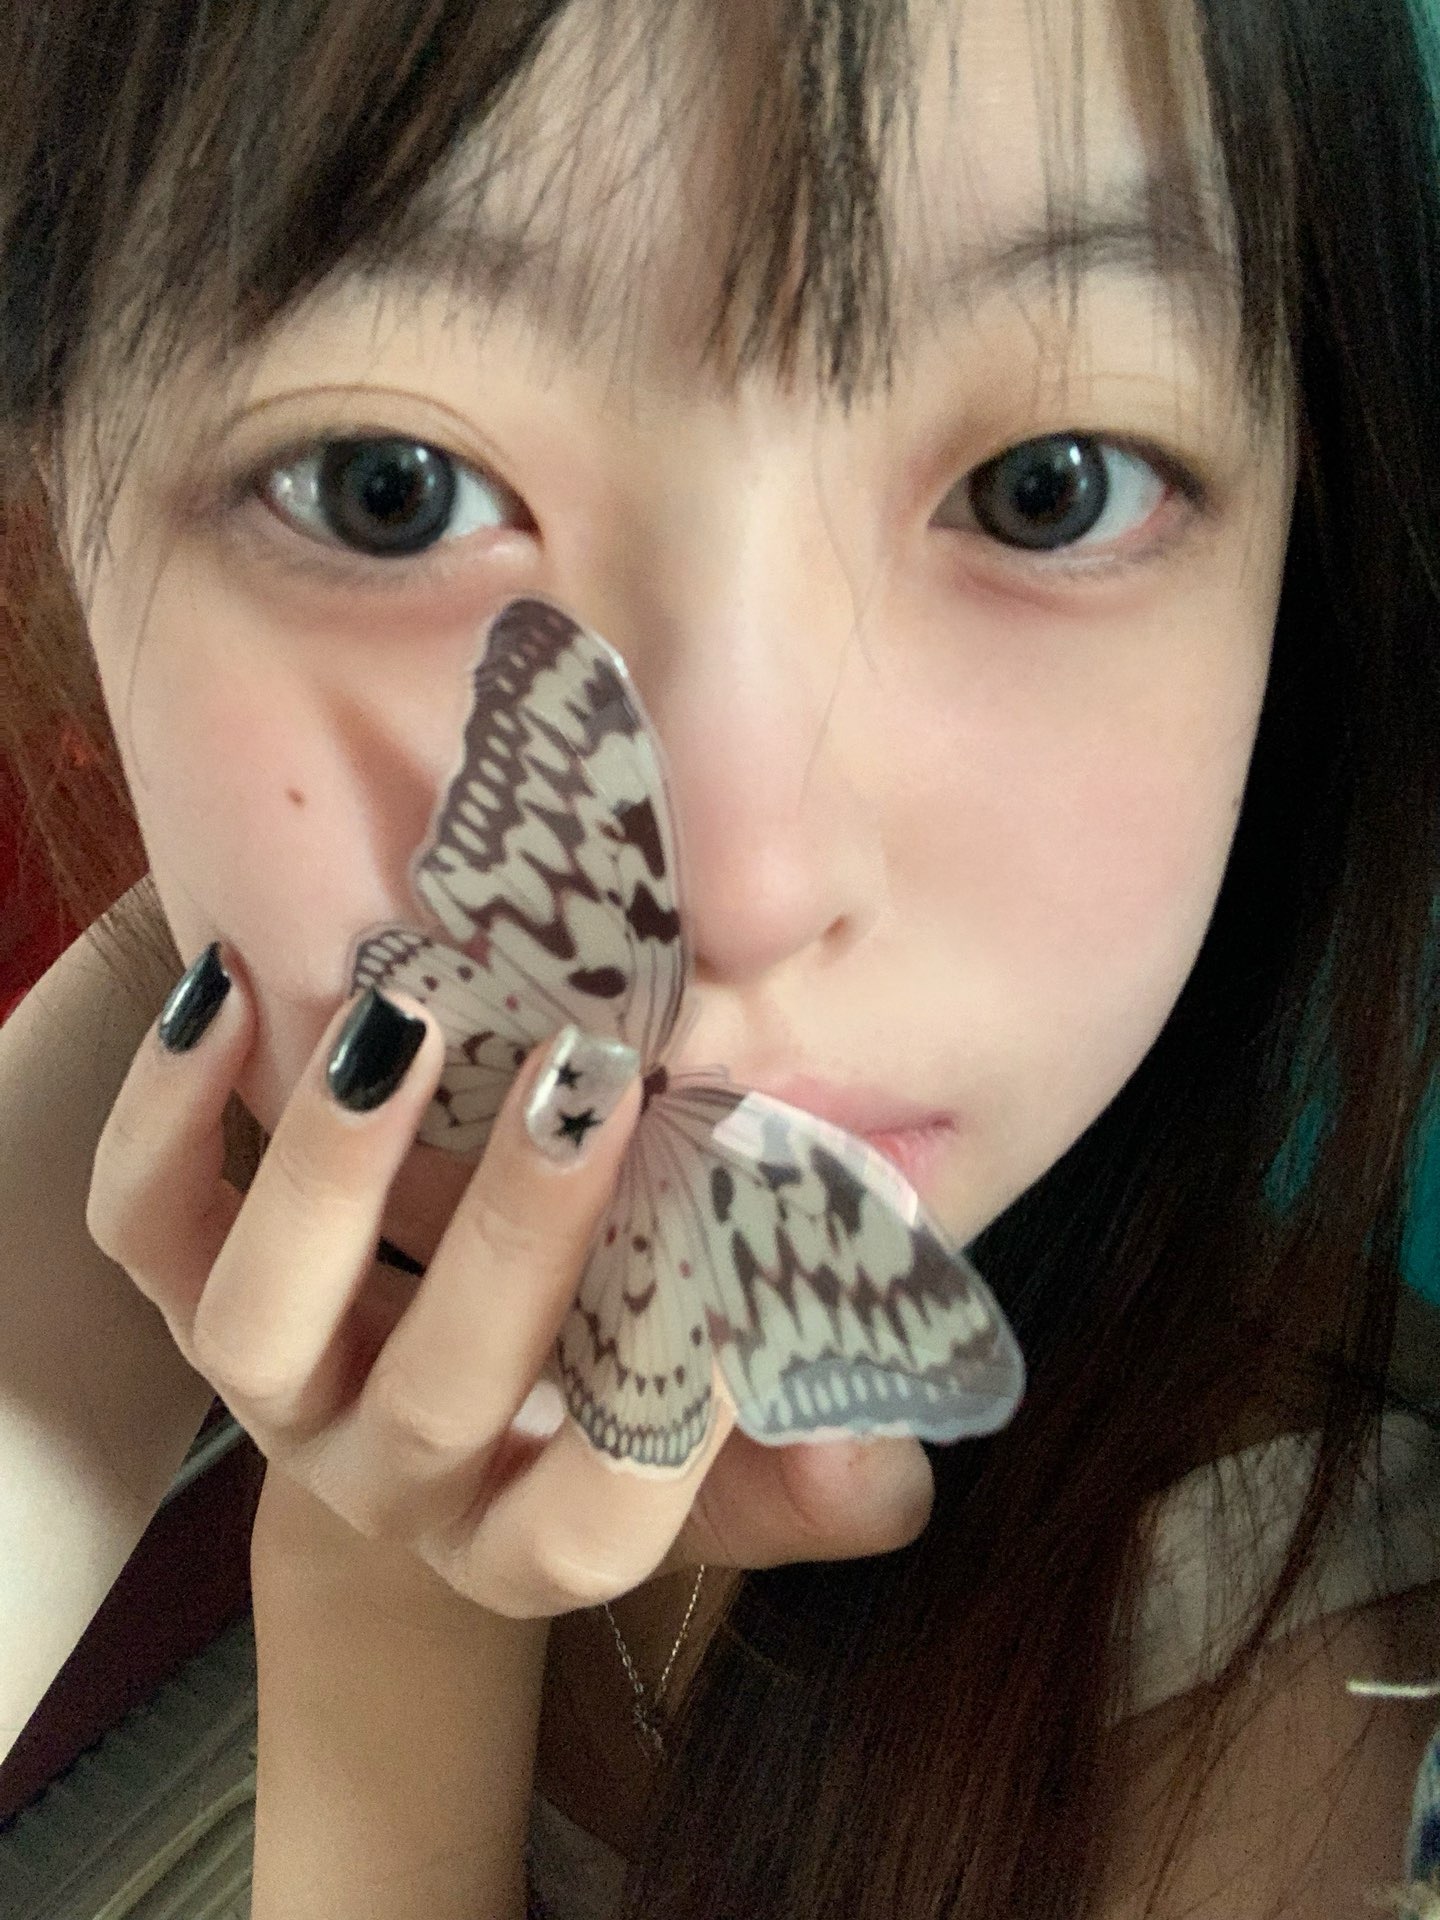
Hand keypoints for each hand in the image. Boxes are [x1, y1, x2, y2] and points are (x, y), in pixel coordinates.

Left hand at [89, 948, 934, 1618]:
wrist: (437, 1408)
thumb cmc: (607, 1405)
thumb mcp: (728, 1463)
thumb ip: (818, 1472)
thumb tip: (878, 1444)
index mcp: (523, 1535)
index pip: (594, 1528)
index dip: (668, 1436)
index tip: (742, 1293)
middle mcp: (388, 1480)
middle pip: (434, 1403)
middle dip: (515, 1242)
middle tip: (593, 1080)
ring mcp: (279, 1390)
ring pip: (255, 1326)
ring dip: (329, 1173)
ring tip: (406, 1023)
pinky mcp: (195, 1293)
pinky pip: (140, 1226)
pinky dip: (162, 1120)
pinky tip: (225, 997)